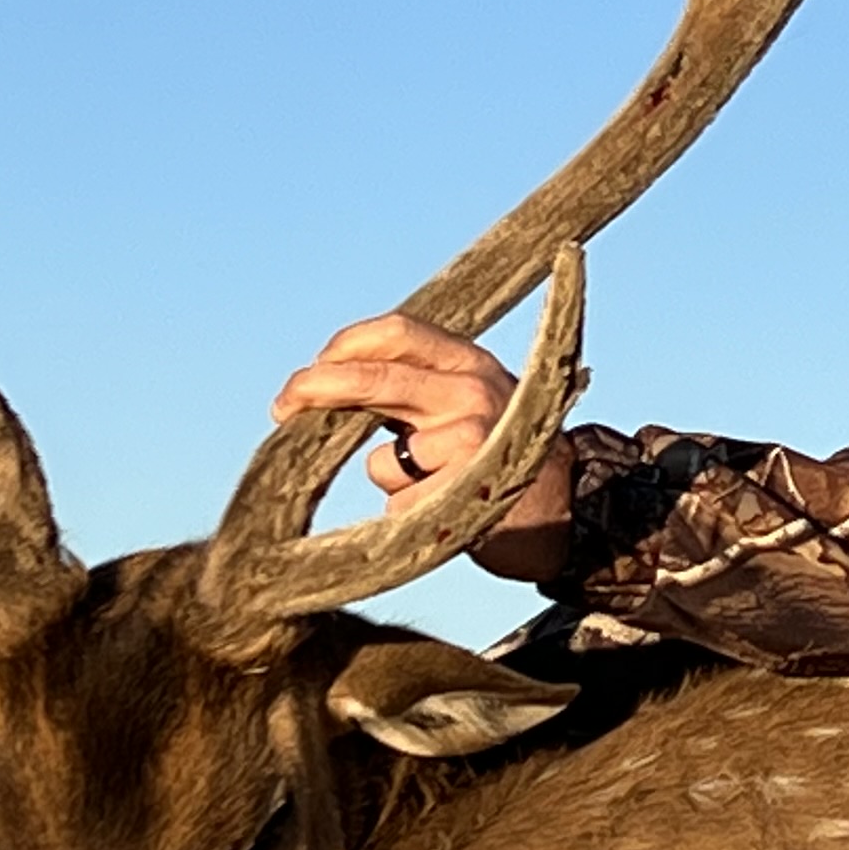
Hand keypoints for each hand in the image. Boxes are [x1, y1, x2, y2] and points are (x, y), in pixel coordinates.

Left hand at [273, 313, 578, 581]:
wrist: (567, 517)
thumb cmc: (499, 456)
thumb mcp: (470, 400)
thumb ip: (412, 387)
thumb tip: (325, 386)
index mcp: (471, 363)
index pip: (395, 333)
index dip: (343, 347)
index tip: (310, 371)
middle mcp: (473, 394)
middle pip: (373, 381)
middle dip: (314, 390)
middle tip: (282, 408)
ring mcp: (468, 444)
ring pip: (381, 460)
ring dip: (389, 479)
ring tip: (432, 485)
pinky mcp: (458, 495)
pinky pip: (398, 503)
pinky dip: (407, 514)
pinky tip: (445, 511)